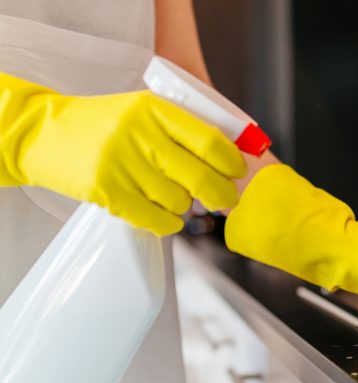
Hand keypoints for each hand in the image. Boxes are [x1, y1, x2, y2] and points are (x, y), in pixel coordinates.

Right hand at [0, 73, 245, 235]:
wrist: (44, 134)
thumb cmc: (101, 124)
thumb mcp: (141, 110)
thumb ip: (179, 128)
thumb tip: (228, 157)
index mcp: (155, 109)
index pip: (210, 141)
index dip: (232, 163)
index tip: (238, 172)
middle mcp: (140, 134)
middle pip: (201, 177)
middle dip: (222, 194)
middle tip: (225, 199)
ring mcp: (122, 164)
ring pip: (179, 201)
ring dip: (185, 206)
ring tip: (176, 198)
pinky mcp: (107, 191)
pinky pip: (155, 219)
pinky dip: (168, 223)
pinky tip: (165, 217)